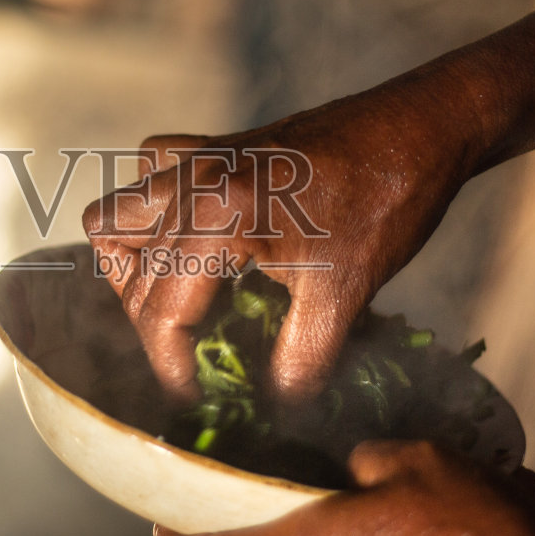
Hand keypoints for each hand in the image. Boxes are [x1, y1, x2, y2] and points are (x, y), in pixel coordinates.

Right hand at [81, 82, 479, 401]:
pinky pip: (148, 174)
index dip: (171, 367)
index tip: (194, 397)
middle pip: (131, 272)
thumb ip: (301, 359)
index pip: (161, 312)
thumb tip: (275, 407)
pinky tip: (193, 241)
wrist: (419, 128)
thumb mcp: (345, 293)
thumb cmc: (386, 202)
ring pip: (115, 215)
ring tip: (178, 301)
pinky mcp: (213, 145)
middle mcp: (191, 181)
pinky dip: (151, 212)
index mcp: (216, 217)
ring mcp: (197, 157)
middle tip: (199, 358)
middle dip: (155, 328)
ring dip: (133, 266)